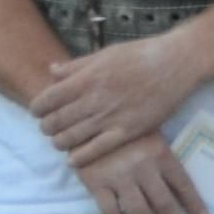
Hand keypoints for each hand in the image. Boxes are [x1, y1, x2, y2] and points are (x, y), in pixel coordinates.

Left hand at [29, 30, 208, 168]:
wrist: (176, 63)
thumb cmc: (141, 54)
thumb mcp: (105, 54)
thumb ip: (76, 65)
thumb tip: (52, 71)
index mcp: (86, 78)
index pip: (47, 100)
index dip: (37, 108)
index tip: (38, 112)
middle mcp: (93, 99)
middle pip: (55, 121)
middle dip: (46, 127)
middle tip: (49, 128)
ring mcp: (110, 117)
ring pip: (71, 138)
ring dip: (59, 143)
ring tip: (60, 142)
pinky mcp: (128, 131)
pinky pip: (97, 149)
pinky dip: (80, 157)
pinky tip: (73, 160)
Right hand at [73, 134, 208, 213]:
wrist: (87, 119)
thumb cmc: (125, 130)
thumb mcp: (151, 137)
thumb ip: (163, 161)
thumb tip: (180, 191)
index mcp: (161, 155)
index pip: (183, 185)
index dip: (193, 204)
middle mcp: (143, 168)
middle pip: (163, 204)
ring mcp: (119, 177)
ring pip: (138, 212)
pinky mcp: (96, 183)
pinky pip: (110, 211)